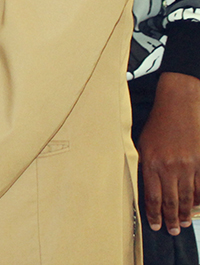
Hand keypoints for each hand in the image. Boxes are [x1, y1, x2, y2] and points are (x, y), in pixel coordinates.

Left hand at [139, 71, 199, 234]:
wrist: (178, 106)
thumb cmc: (156, 124)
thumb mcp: (142, 144)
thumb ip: (144, 166)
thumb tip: (143, 187)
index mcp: (151, 163)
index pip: (152, 196)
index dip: (154, 214)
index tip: (155, 226)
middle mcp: (169, 167)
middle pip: (170, 201)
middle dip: (170, 218)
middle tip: (172, 231)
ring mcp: (187, 166)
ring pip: (187, 197)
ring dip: (184, 213)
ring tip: (183, 223)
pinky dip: (198, 200)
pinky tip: (195, 207)